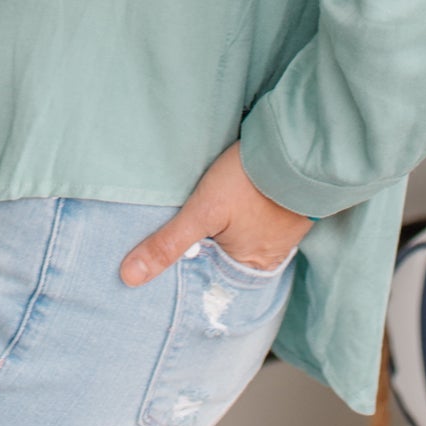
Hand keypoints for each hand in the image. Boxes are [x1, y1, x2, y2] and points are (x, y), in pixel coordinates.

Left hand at [119, 141, 312, 285]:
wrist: (296, 146)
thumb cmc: (250, 182)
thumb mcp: (202, 211)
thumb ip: (167, 244)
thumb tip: (129, 277)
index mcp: (248, 268)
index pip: (212, 279)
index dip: (192, 268)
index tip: (174, 258)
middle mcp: (269, 257)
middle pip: (229, 258)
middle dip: (210, 248)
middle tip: (191, 231)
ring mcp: (283, 232)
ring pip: (244, 237)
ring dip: (230, 228)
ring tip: (212, 213)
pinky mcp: (289, 207)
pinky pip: (261, 218)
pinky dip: (247, 213)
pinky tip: (237, 198)